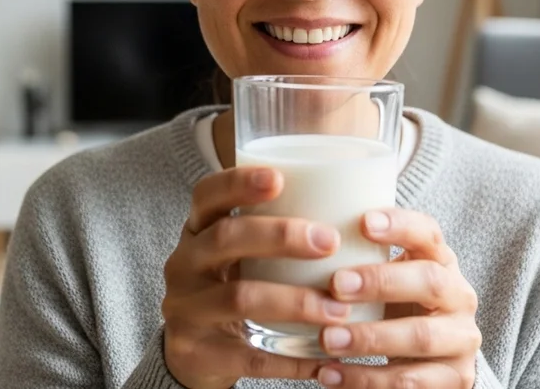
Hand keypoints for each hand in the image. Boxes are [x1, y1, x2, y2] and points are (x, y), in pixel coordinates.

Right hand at [162, 166, 349, 388]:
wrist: (194, 355)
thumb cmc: (233, 287)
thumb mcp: (239, 255)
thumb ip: (274, 230)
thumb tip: (356, 205)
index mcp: (197, 231)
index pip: (206, 195)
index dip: (238, 183)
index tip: (279, 179)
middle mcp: (183, 265)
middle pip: (226, 239)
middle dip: (280, 236)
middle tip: (330, 242)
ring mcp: (185, 310)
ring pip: (239, 298)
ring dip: (295, 302)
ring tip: (339, 310)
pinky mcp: (196, 353)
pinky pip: (249, 357)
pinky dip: (291, 361)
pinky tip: (324, 361)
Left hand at [316, 209, 481, 387]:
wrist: (432, 361)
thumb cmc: (397, 307)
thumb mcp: (389, 278)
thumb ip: (362, 258)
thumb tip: (303, 234)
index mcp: (441, 261)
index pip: (428, 233)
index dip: (400, 225)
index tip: (363, 222)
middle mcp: (459, 296)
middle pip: (429, 281)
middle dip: (381, 282)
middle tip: (336, 285)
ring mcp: (461, 339)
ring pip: (420, 337)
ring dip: (369, 338)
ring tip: (327, 340)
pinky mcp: (455, 378)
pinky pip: (409, 382)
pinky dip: (366, 380)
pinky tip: (330, 374)